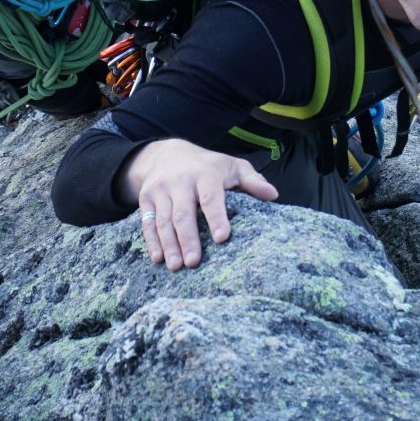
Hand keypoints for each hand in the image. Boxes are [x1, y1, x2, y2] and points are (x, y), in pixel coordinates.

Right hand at [120, 138, 278, 270]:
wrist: (167, 153)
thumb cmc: (208, 166)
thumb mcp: (232, 166)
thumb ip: (252, 180)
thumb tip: (273, 195)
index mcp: (205, 174)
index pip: (210, 198)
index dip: (216, 217)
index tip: (222, 238)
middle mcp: (180, 181)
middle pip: (183, 214)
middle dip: (188, 239)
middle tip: (194, 262)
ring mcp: (160, 190)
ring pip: (163, 220)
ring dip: (169, 245)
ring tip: (176, 266)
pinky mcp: (145, 198)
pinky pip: (147, 223)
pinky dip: (151, 241)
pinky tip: (157, 259)